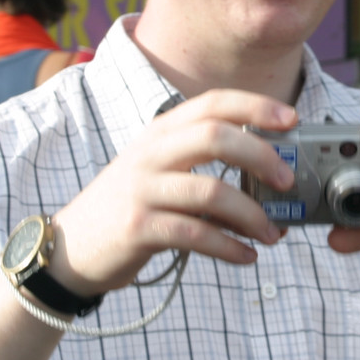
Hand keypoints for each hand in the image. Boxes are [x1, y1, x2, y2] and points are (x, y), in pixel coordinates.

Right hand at [48, 91, 298, 294]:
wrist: (68, 248)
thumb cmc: (128, 208)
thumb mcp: (158, 172)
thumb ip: (202, 165)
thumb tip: (269, 176)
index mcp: (160, 133)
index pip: (212, 103)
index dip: (254, 106)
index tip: (291, 118)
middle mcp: (150, 154)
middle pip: (216, 137)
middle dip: (261, 156)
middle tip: (287, 181)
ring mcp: (142, 190)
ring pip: (212, 191)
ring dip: (253, 216)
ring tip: (273, 234)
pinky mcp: (138, 228)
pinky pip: (196, 234)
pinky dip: (230, 247)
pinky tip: (247, 256)